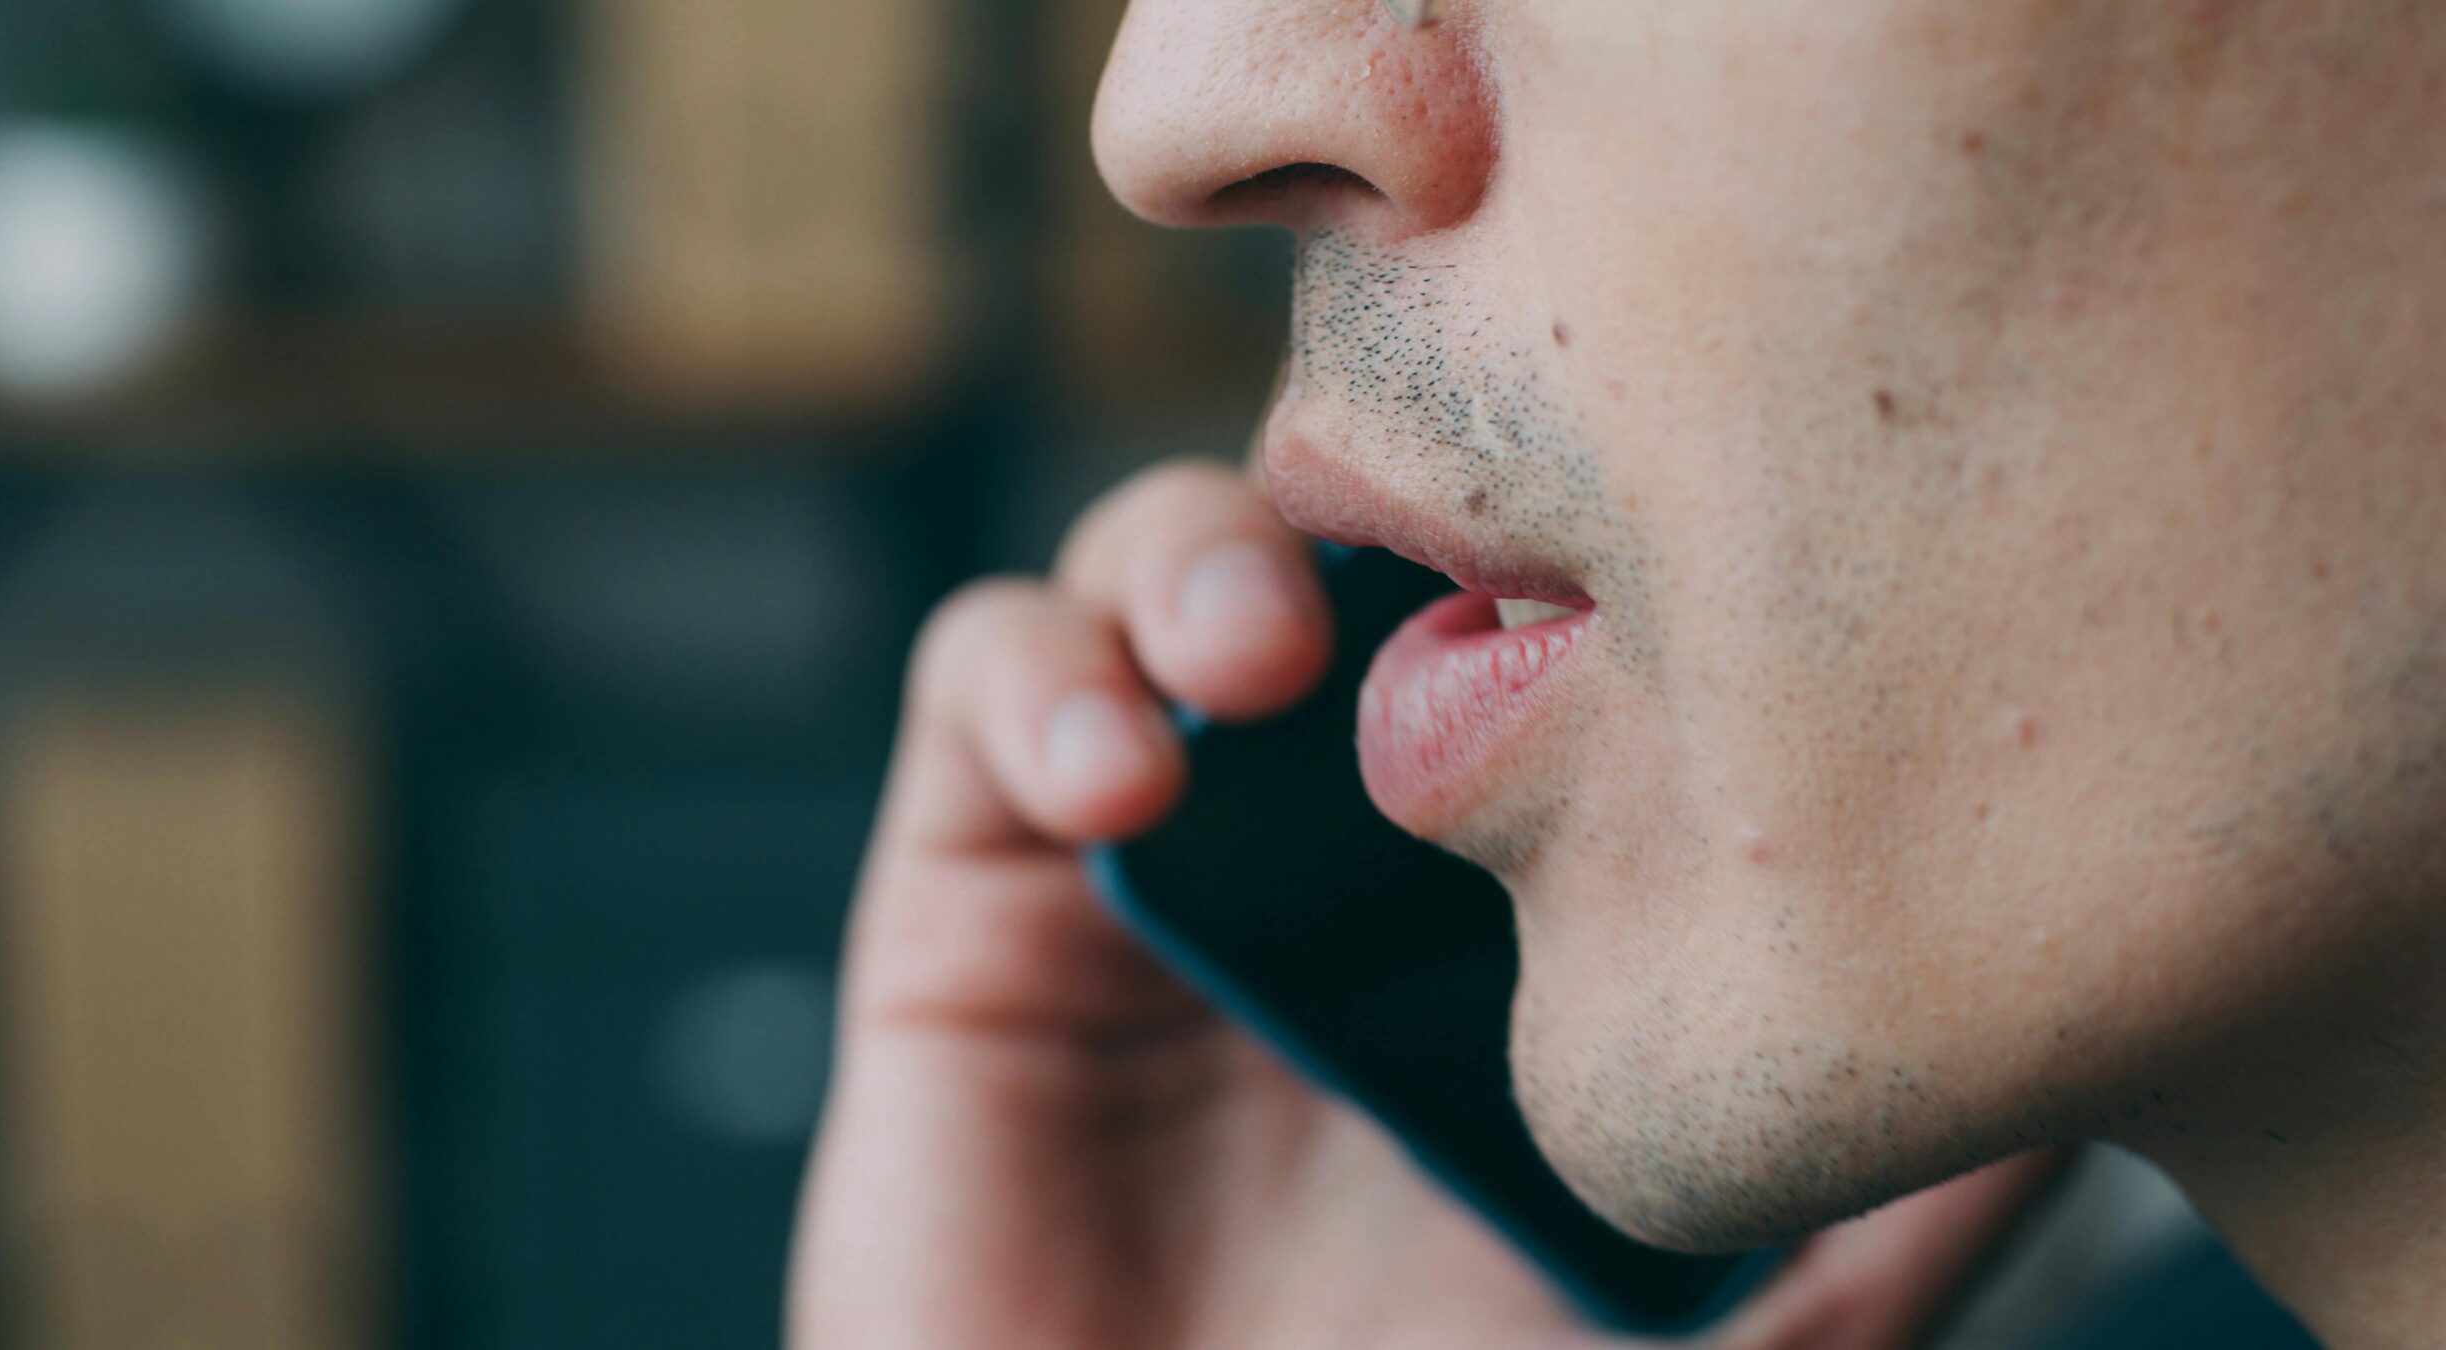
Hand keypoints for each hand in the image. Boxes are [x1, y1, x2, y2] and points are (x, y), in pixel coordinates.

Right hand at [789, 459, 2065, 1347]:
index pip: (1525, 643)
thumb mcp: (1734, 1324)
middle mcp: (1325, 858)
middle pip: (1347, 557)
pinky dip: (1038, 677)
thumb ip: (1885, 1194)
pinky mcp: (971, 904)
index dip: (1569, 547)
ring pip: (1159, 573)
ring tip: (1252, 649)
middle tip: (1441, 541)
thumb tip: (2084, 1052)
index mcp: (1493, 914)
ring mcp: (1156, 866)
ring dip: (1199, 554)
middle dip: (1376, 502)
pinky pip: (980, 687)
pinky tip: (1119, 780)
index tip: (1645, 536)